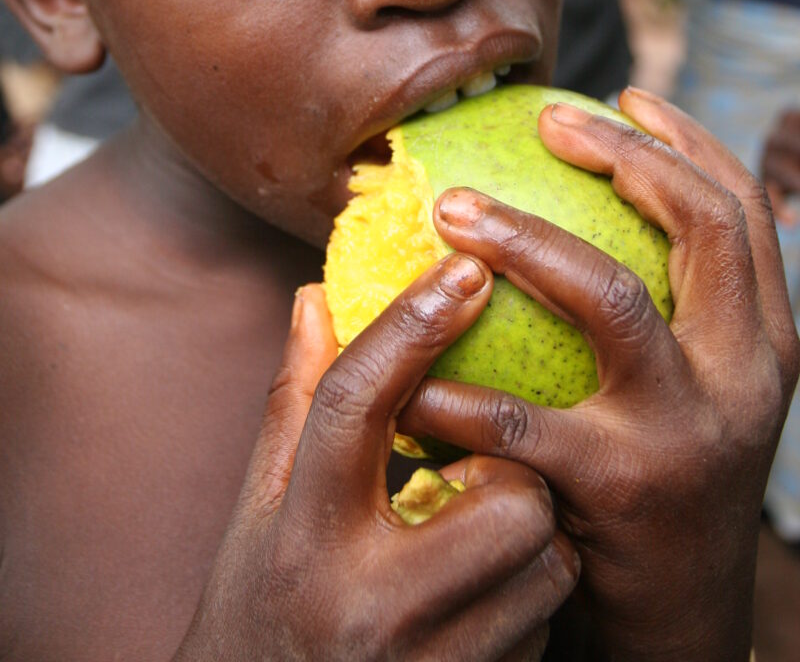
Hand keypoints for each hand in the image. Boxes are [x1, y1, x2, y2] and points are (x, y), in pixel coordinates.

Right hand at [173, 260, 578, 661]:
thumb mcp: (260, 508)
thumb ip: (295, 402)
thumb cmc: (257, 610)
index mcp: (303, 535)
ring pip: (547, 560)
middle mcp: (368, 604)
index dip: (411, 324)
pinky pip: (549, 627)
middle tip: (479, 469)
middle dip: (508, 470)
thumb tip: (316, 296)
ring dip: (531, 537)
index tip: (464, 266)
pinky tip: (481, 603)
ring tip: (479, 539)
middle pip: (507, 495)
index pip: (354, 402)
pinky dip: (529, 600)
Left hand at [400, 89, 799, 661]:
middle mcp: (746, 376)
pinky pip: (517, 413)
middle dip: (623, 156)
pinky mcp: (620, 487)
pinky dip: (451, 383)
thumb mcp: (693, 392)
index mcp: (764, 343)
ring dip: (522, 237)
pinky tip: (406, 366)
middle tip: (545, 121)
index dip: (688, 140)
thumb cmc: (661, 482)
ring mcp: (690, 430)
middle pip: (699, 226)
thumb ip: (670, 312)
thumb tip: (594, 210)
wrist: (677, 627)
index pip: (742, 211)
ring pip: (608, 296)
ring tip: (451, 208)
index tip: (626, 94)